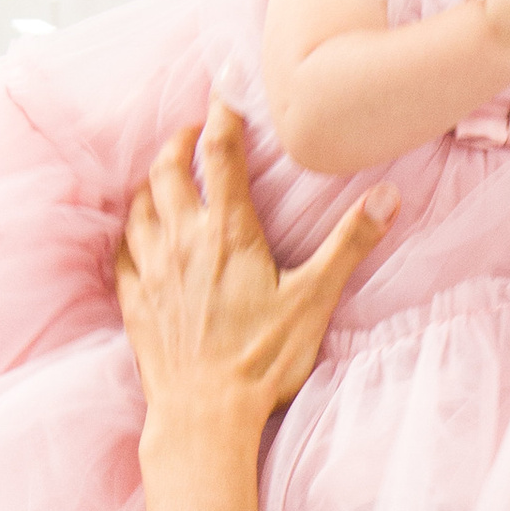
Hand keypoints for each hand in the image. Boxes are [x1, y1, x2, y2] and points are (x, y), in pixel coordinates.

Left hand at [116, 102, 395, 440]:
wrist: (202, 418)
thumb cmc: (260, 361)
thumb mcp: (314, 301)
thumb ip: (349, 244)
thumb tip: (387, 196)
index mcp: (227, 234)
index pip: (220, 154)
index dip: (222, 115)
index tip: (226, 92)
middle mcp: (182, 242)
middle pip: (167, 170)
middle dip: (179, 142)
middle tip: (194, 133)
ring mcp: (152, 272)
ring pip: (139, 206)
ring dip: (151, 182)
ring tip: (166, 176)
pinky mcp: (135, 302)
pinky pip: (122, 252)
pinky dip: (129, 232)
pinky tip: (138, 236)